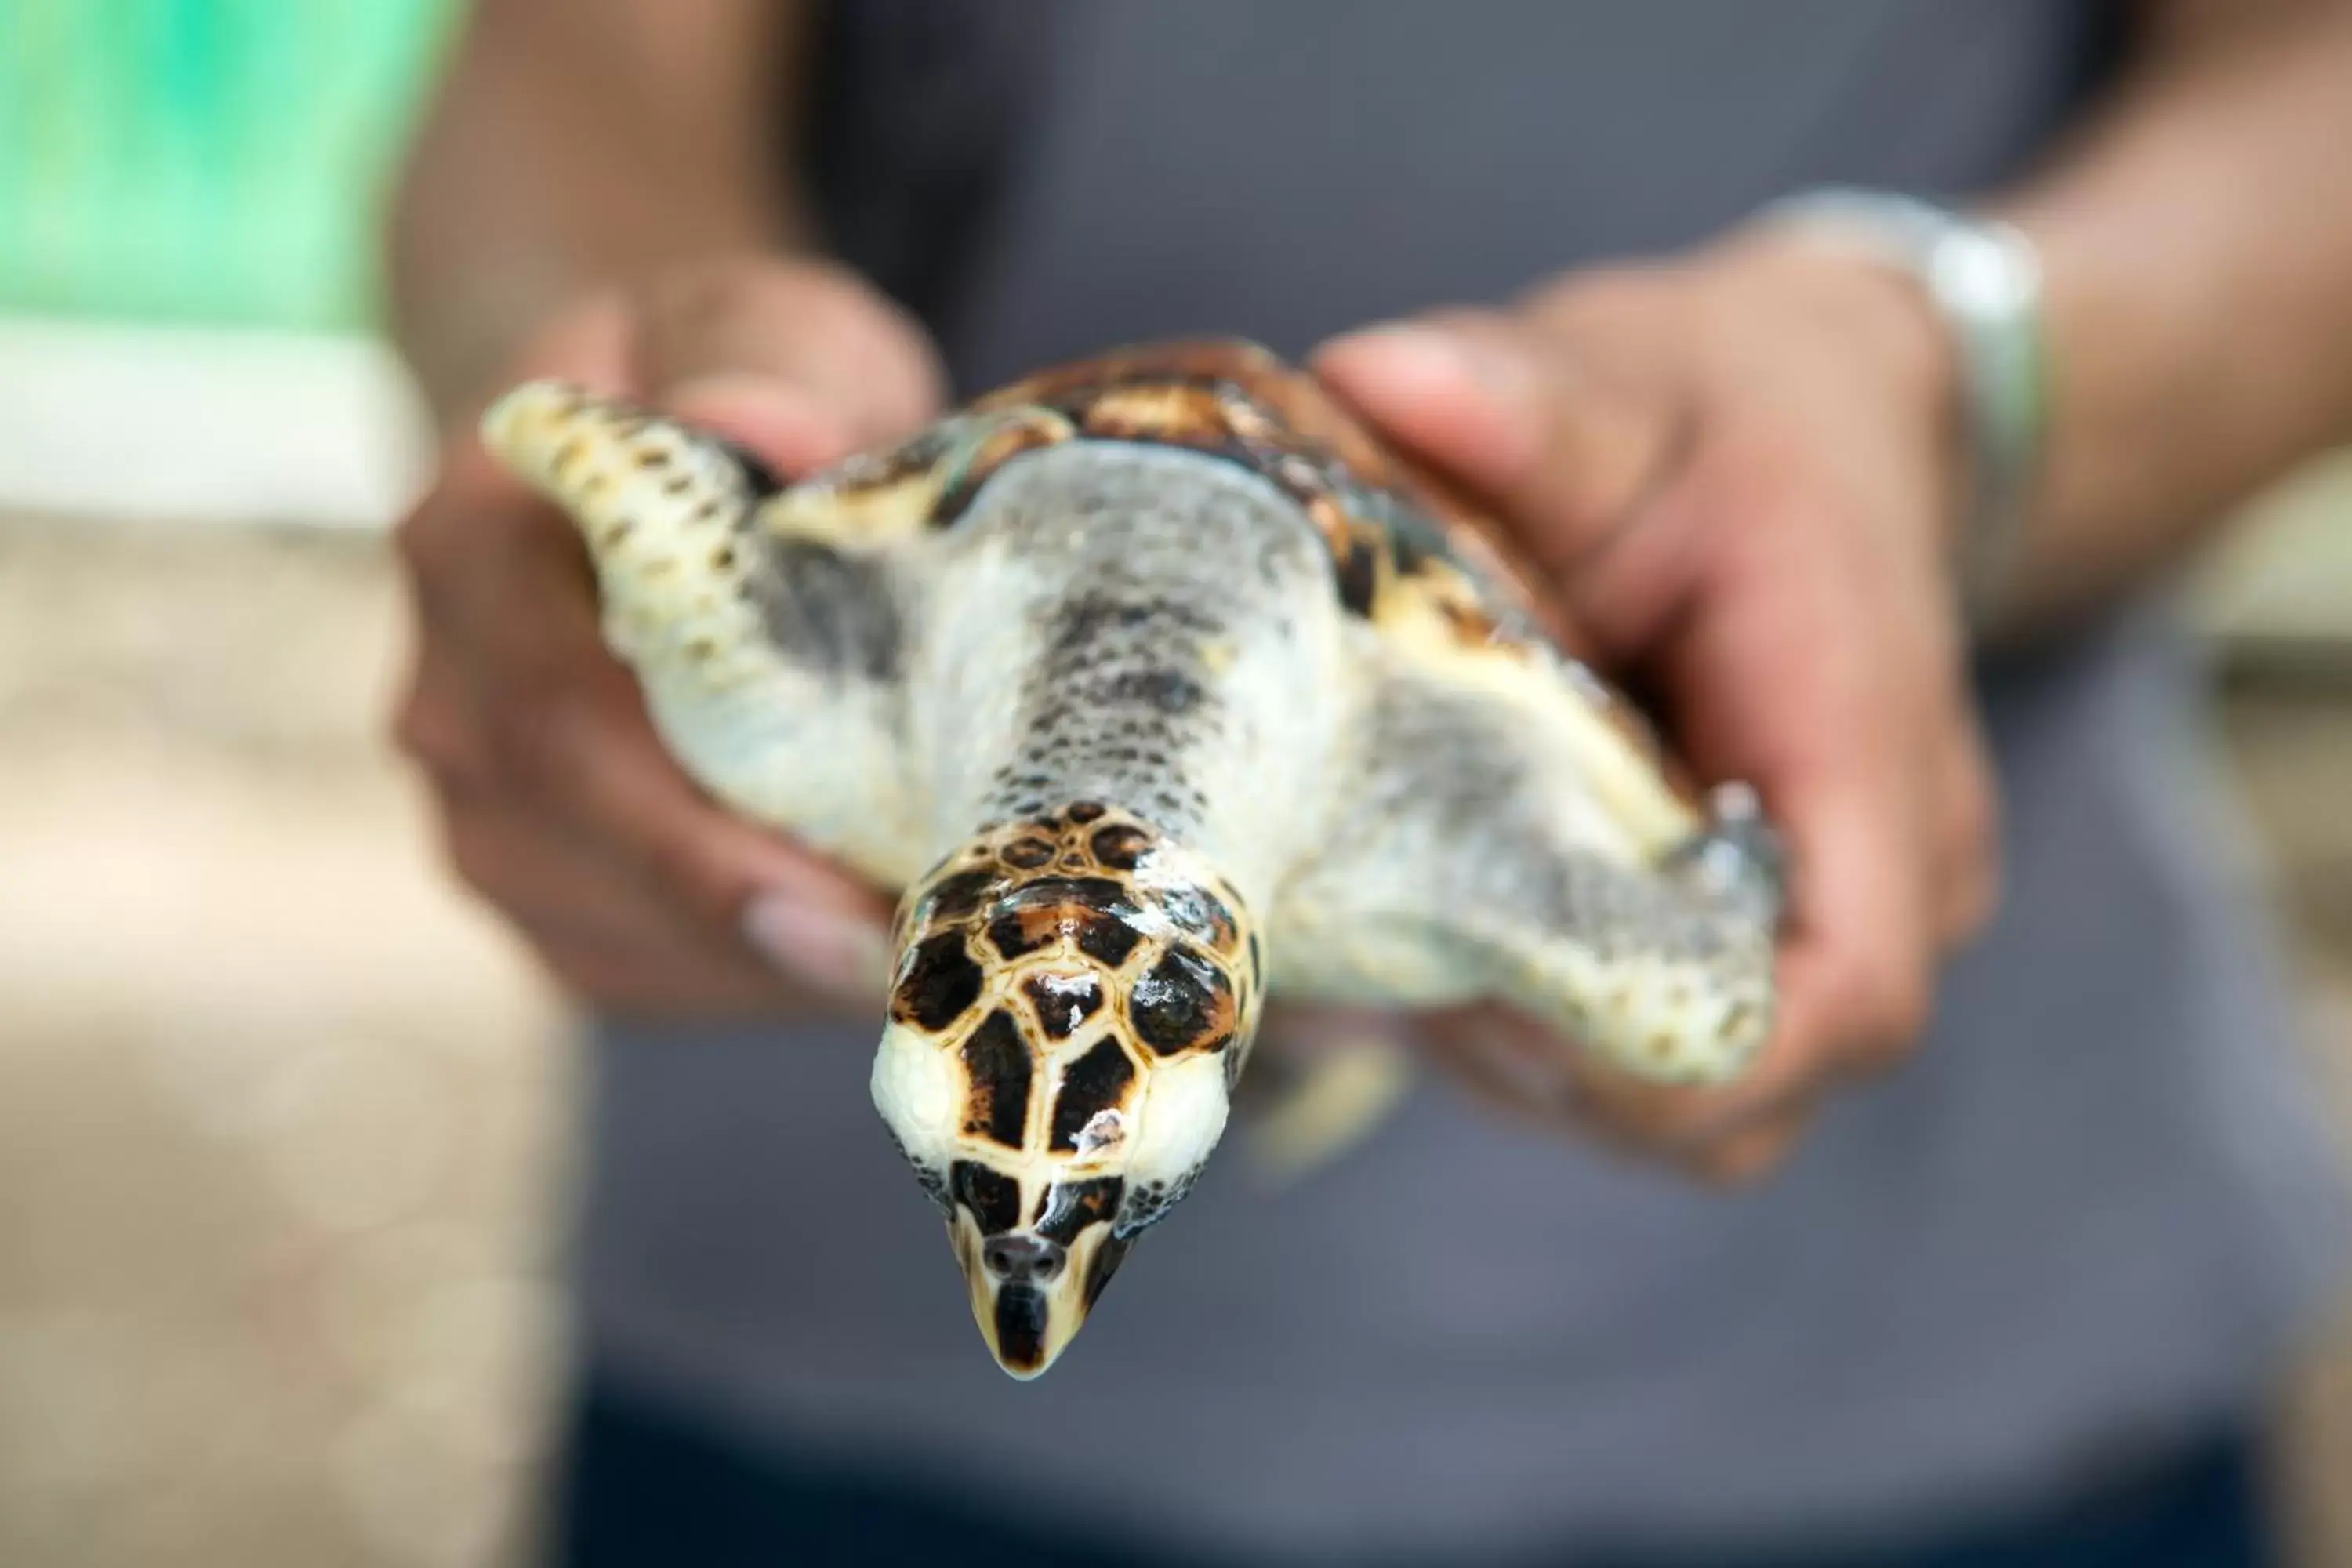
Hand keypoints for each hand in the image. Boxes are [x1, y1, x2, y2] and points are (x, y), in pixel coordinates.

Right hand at [393, 257, 942, 1013]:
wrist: (651, 444)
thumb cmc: (723, 382)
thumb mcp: (761, 325)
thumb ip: (763, 366)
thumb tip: (759, 426)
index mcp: (470, 546)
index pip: (560, 718)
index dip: (692, 832)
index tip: (835, 899)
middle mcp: (450, 696)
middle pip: (584, 854)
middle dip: (758, 929)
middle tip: (919, 967)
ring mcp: (483, 806)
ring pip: (615, 937)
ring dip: (769, 969)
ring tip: (923, 959)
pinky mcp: (547, 884)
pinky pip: (638, 970)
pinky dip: (754, 981)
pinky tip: (865, 952)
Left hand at [1315, 234, 2000, 1182]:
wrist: (1832, 417)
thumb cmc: (1729, 412)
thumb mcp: (1627, 380)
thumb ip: (1518, 399)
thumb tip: (1369, 375)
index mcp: (1865, 739)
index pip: (1846, 993)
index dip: (1673, 1052)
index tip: (1491, 993)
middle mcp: (1885, 865)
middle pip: (1749, 1087)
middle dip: (1560, 1067)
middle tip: (1395, 960)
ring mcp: (1834, 911)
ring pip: (1698, 1100)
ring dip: (1539, 1060)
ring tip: (1401, 940)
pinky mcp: (1767, 928)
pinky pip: (1670, 1050)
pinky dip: (1549, 1031)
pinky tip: (1437, 934)